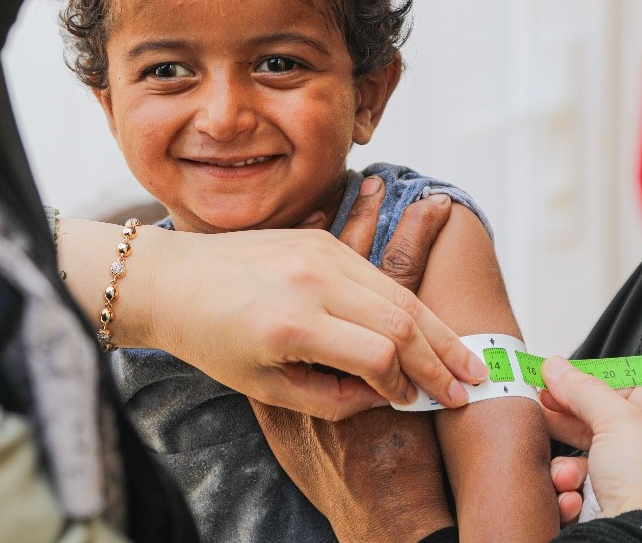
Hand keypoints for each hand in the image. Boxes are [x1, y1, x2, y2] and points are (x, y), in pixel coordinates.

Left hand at [144, 177, 484, 418]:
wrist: (170, 279)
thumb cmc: (210, 338)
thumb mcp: (265, 387)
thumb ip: (332, 399)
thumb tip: (388, 394)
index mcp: (292, 323)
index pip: (378, 356)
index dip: (405, 386)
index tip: (416, 403)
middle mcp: (310, 280)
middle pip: (401, 319)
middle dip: (442, 358)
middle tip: (472, 384)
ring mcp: (318, 252)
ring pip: (398, 290)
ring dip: (436, 327)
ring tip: (465, 358)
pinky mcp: (319, 239)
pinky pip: (376, 269)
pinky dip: (407, 299)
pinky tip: (429, 322)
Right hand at [540, 357, 641, 541]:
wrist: (640, 542)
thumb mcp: (616, 418)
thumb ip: (582, 387)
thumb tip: (558, 366)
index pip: (630, 392)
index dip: (591, 386)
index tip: (559, 380)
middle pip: (605, 424)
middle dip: (570, 423)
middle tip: (543, 408)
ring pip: (589, 458)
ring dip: (568, 467)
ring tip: (566, 475)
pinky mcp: (621, 508)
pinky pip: (585, 486)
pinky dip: (572, 490)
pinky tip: (571, 494)